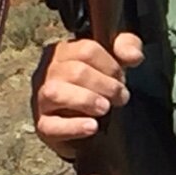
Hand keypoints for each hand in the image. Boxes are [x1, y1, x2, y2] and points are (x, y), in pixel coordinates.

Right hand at [32, 32, 143, 158]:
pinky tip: (92, 126)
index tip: (122, 79)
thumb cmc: (102, 87)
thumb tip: (134, 55)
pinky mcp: (44, 127)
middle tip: (121, 98)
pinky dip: (74, 126)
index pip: (86, 49)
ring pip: (56, 93)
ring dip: (86, 100)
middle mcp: (46, 73)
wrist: (95, 128)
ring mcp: (41, 100)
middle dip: (105, 85)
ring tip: (105, 108)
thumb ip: (127, 47)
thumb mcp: (116, 62)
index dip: (111, 65)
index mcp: (63, 52)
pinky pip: (51, 126)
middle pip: (75, 71)